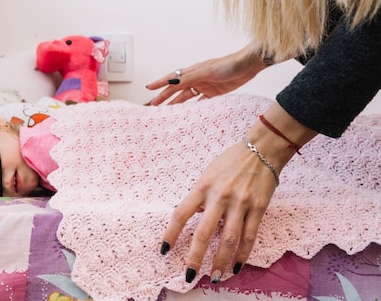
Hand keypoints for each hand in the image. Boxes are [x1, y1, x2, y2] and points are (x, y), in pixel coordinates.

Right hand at [145, 45, 266, 104]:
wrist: (248, 66)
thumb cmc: (228, 65)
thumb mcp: (206, 71)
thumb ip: (189, 78)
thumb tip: (171, 82)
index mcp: (192, 72)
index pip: (172, 79)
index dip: (160, 83)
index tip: (148, 88)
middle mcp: (196, 79)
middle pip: (176, 90)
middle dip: (165, 97)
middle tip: (154, 106)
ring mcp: (204, 87)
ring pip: (186, 97)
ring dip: (177, 104)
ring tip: (168, 113)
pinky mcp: (214, 93)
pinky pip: (201, 102)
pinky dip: (194, 108)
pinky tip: (188, 115)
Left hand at [160, 141, 277, 282]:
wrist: (261, 150)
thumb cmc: (230, 162)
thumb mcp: (207, 175)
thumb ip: (199, 196)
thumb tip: (191, 218)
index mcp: (202, 187)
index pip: (181, 213)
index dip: (171, 233)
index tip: (165, 249)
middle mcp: (220, 196)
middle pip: (204, 232)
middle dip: (195, 256)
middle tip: (189, 275)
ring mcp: (240, 204)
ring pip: (229, 239)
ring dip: (221, 261)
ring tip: (215, 276)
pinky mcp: (258, 208)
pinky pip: (249, 236)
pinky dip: (243, 254)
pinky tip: (236, 266)